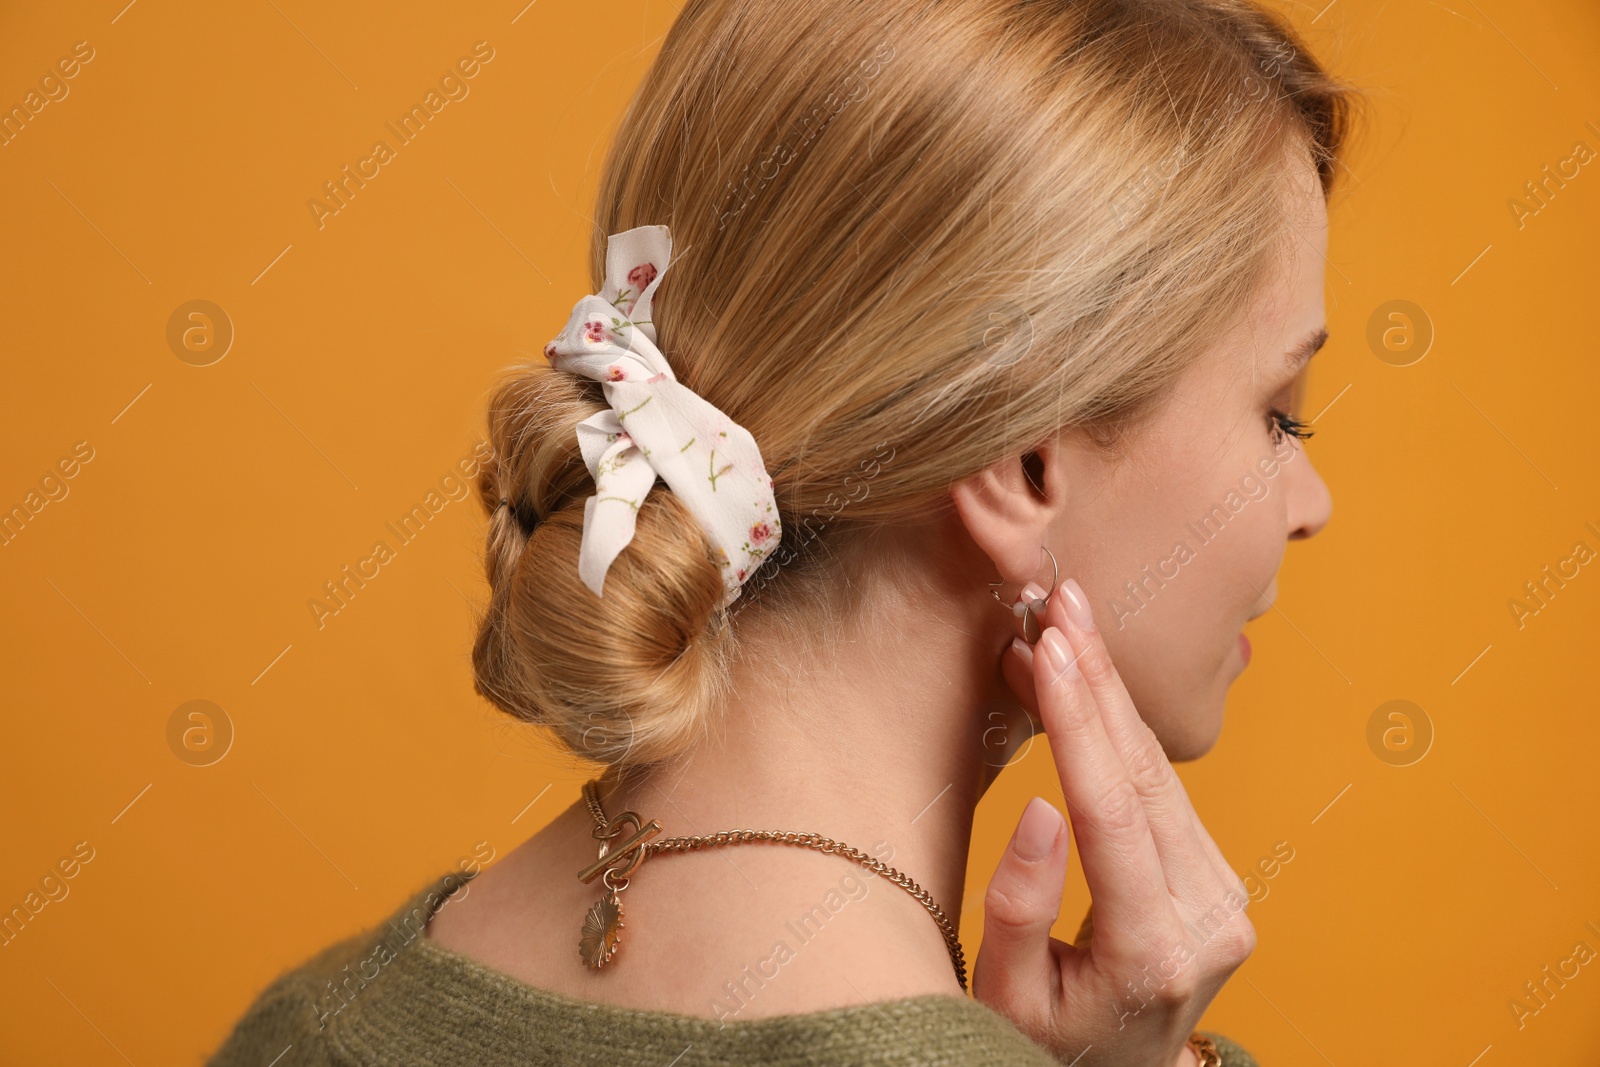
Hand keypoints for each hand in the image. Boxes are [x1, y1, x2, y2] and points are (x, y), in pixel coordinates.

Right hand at [972, 579, 1254, 1065]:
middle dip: (1098, 682)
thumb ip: (1018, 909)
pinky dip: (1120, 731)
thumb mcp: (1007, 997)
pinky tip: (1085, 681)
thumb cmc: (1048, 1044)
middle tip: (1062, 599)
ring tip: (1064, 622)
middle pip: (1147, 779)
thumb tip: (1039, 804)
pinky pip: (1165, 789)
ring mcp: (1224, 896)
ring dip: (1109, 693)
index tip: (1047, 648)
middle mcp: (1208, 919)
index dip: (1077, 726)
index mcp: (1154, 953)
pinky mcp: (1218, 876)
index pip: (1112, 818)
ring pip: (1160, 773)